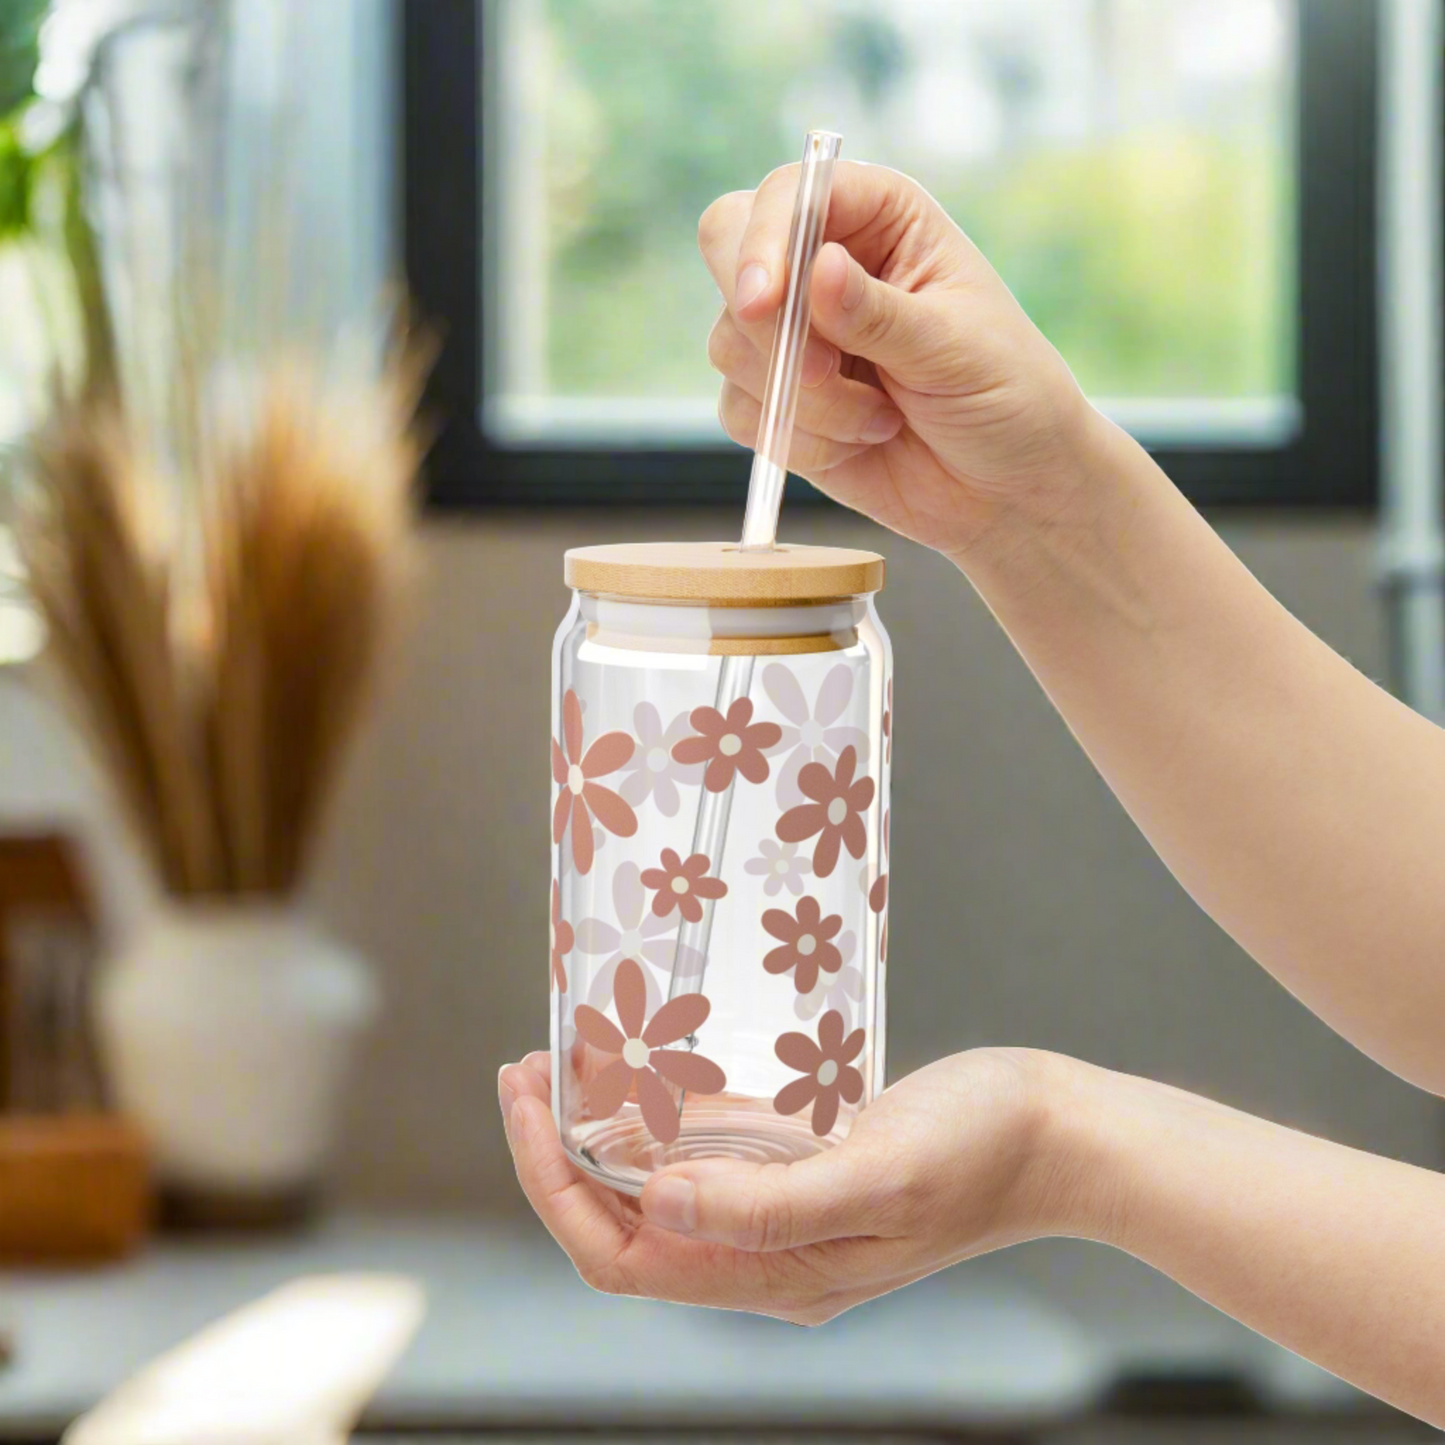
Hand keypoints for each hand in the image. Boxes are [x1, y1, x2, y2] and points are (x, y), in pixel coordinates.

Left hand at [498, 1046, 1083, 1322]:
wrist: (1060, 1134)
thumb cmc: (982, 1153)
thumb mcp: (877, 1177)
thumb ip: (767, 1205)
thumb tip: (653, 1205)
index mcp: (776, 1275)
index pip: (623, 1255)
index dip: (555, 1187)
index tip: (525, 1103)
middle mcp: (768, 1255)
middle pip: (627, 1224)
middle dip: (561, 1153)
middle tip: (529, 1069)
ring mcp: (787, 1213)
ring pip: (663, 1188)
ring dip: (606, 1131)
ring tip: (569, 1061)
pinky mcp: (807, 1168)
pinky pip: (713, 1156)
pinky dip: (666, 1116)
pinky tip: (649, 1068)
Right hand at [699, 161, 1096, 559]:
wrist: (1005, 486)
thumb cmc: (1004, 394)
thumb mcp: (953, 347)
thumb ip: (878, 313)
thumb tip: (817, 269)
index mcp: (878, 217)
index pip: (788, 195)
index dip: (765, 240)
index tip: (765, 302)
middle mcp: (823, 262)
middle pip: (726, 247)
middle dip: (761, 321)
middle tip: (817, 372)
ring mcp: (793, 332)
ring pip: (731, 344)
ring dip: (803, 399)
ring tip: (879, 419)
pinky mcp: (777, 399)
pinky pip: (740, 412)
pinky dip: (797, 439)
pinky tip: (859, 444)